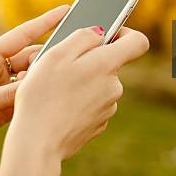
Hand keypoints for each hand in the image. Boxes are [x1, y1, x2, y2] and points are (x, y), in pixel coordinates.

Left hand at [0, 5, 69, 150]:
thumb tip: (41, 84)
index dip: (45, 22)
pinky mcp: (7, 104)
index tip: (65, 10)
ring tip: (48, 87)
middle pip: (31, 57)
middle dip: (45, 60)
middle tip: (59, 65)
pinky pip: (28, 95)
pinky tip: (44, 101)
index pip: (22, 35)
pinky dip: (36, 97)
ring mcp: (3, 86)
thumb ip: (12, 93)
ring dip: (40, 81)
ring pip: (32, 77)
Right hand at [0, 25, 148, 175]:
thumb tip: (100, 32)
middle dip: (89, 61)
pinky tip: (59, 106)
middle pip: (110, 63)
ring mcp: (108, 107)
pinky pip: (92, 103)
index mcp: (106, 64)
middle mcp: (114, 86)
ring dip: (82, 82)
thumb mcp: (56, 53)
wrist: (37, 142)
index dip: (124, 32)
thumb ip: (83, 36)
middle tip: (60, 66)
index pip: (138, 41)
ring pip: (99, 84)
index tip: (107, 33)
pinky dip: (79, 101)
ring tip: (55, 89)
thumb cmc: (43, 95)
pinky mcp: (98, 124)